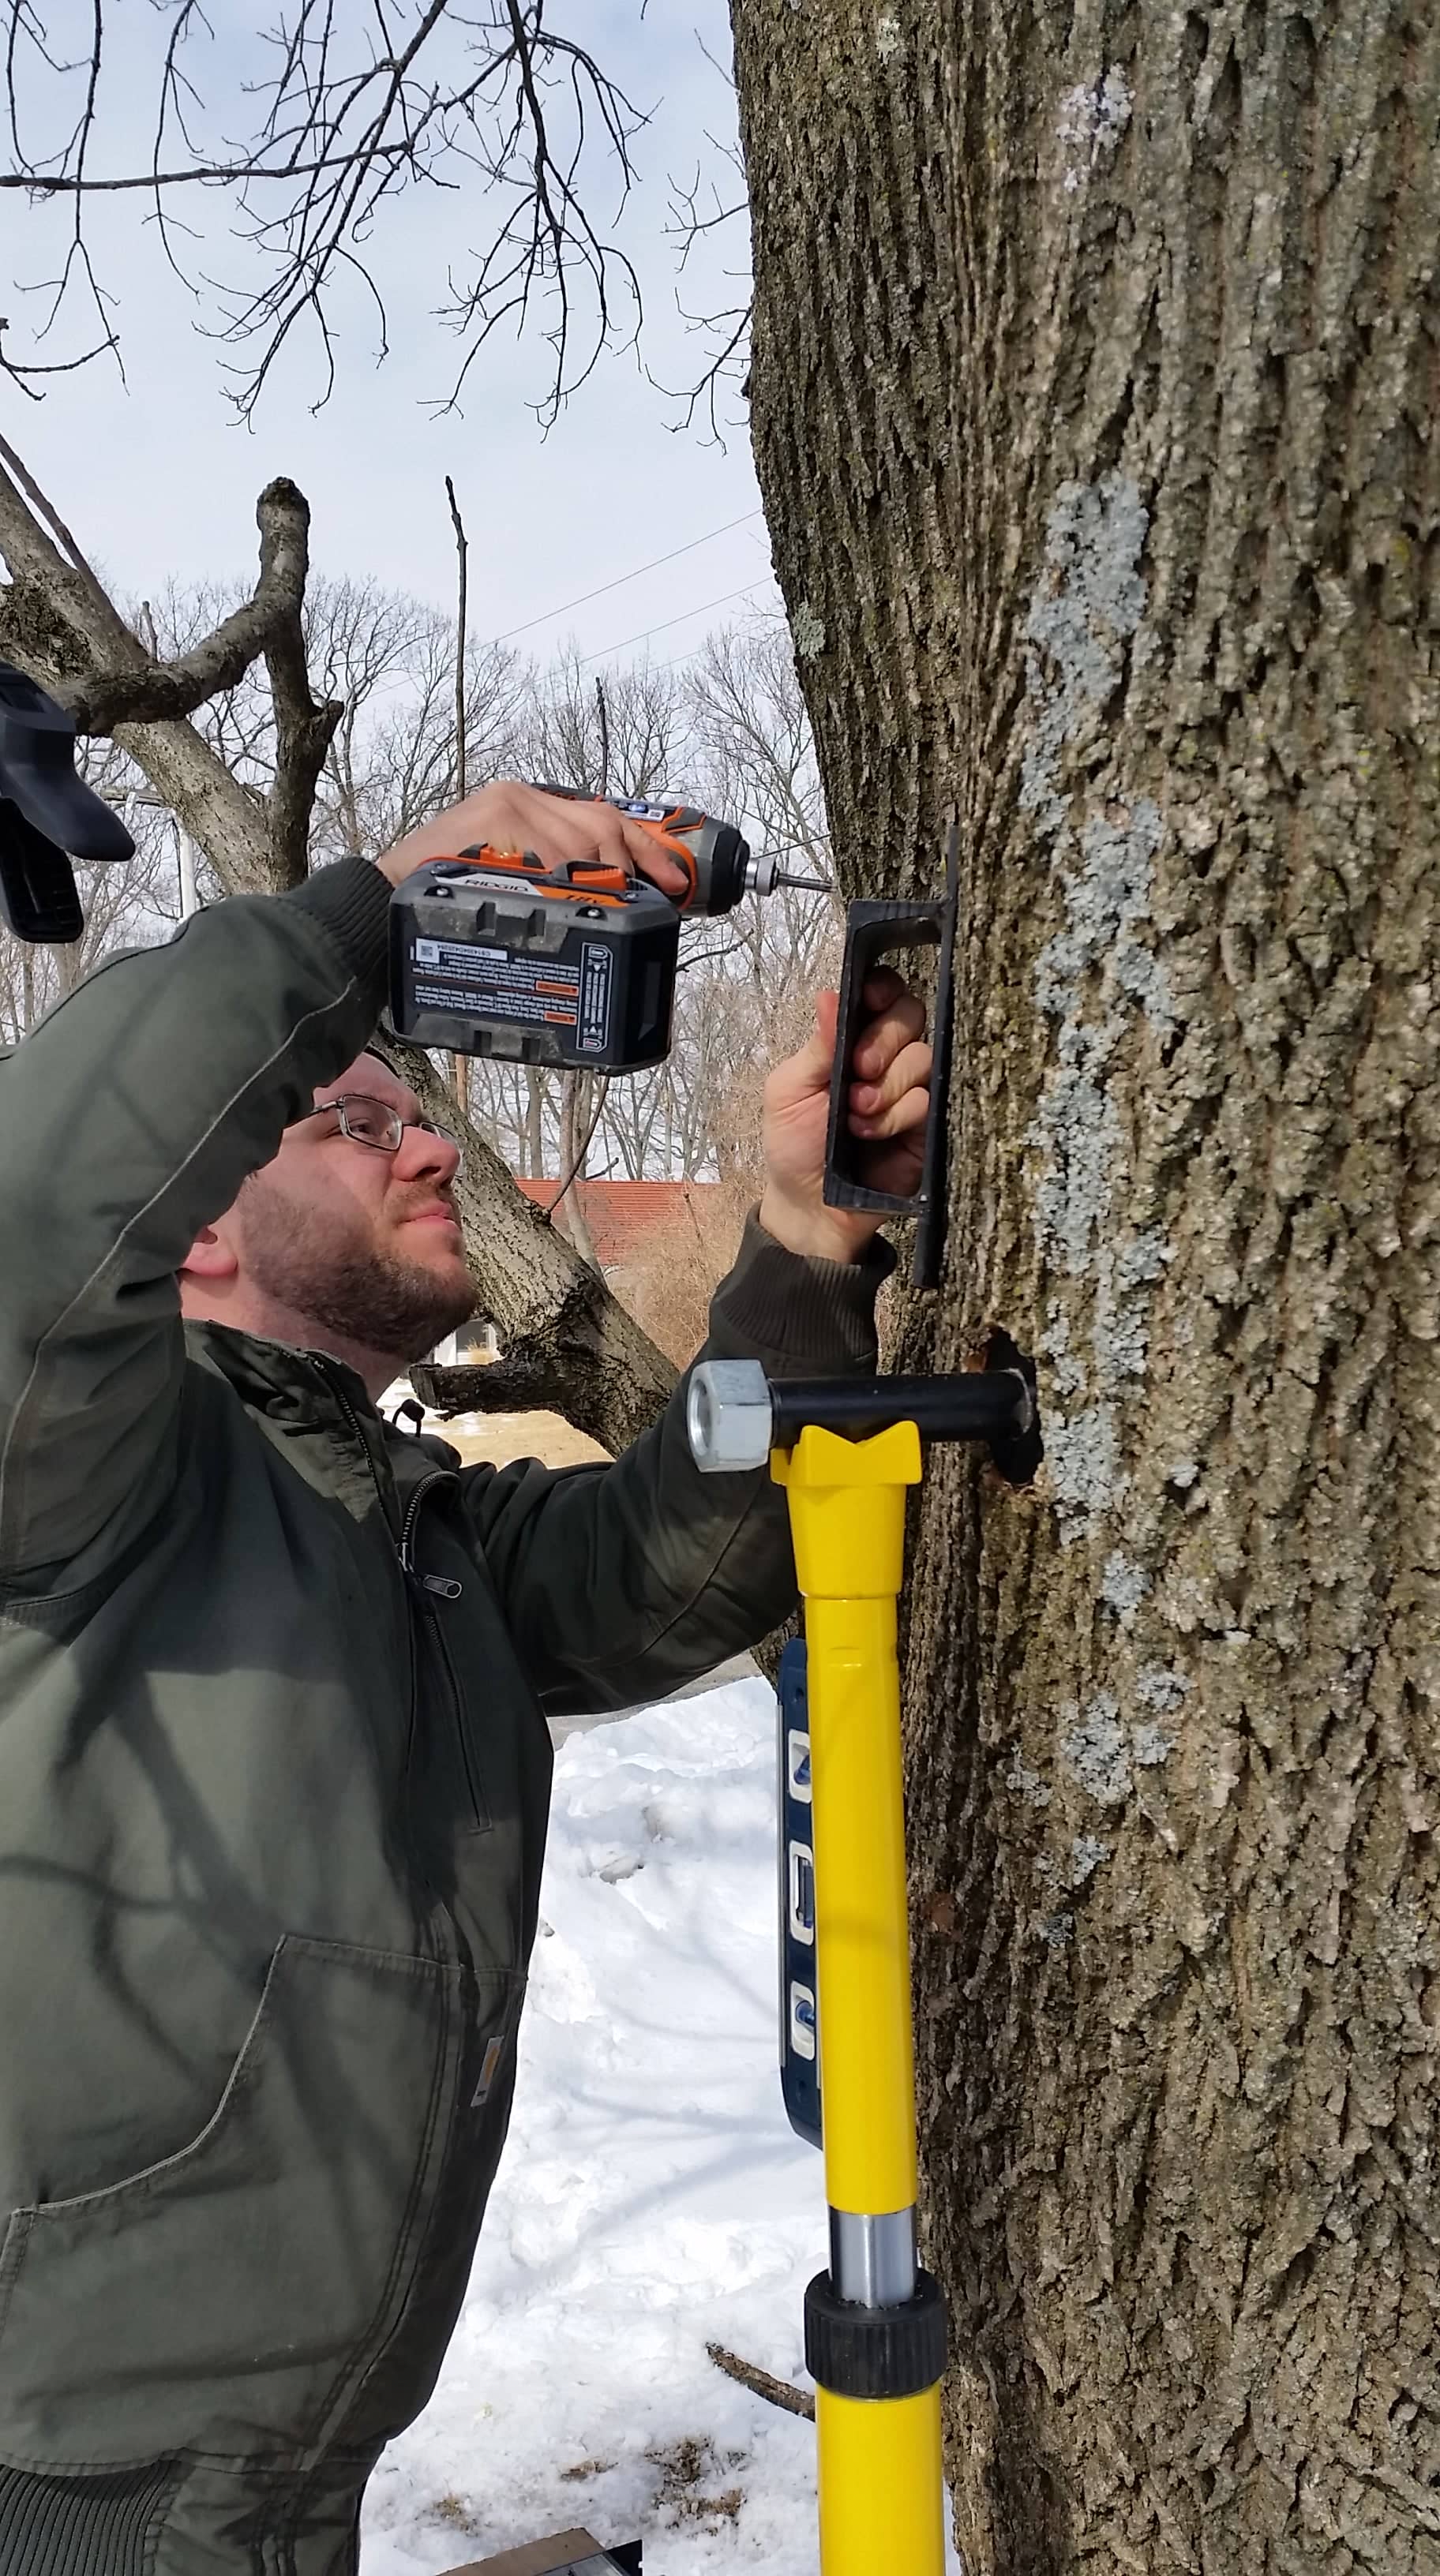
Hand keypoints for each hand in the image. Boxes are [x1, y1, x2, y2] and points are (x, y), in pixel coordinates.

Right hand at [376, 782, 689, 898]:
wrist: (382, 901)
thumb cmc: (447, 902)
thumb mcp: (510, 884)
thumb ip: (551, 879)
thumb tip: (610, 902)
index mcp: (528, 806)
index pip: (603, 817)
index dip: (645, 849)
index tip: (673, 882)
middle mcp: (522, 796)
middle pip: (602, 824)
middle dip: (630, 866)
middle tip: (640, 903)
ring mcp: (508, 804)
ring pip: (584, 839)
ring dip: (598, 880)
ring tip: (594, 909)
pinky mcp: (495, 816)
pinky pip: (553, 849)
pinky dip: (565, 877)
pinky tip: (562, 896)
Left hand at [757, 969, 932, 1263]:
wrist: (813, 1207)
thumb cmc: (794, 1145)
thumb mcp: (789, 1091)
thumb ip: (817, 1046)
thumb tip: (829, 995)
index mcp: (849, 1040)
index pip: (881, 993)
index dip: (882, 989)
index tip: (871, 999)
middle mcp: (885, 1057)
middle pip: (910, 1015)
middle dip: (884, 1041)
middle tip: (857, 1071)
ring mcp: (909, 1089)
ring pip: (922, 1058)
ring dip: (885, 1087)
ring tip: (855, 1116)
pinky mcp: (927, 1123)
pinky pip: (927, 1101)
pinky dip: (896, 1116)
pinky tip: (869, 1134)